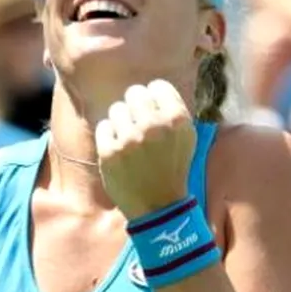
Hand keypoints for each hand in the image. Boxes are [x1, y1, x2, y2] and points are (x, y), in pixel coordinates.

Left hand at [95, 80, 195, 220]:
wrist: (159, 205)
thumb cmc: (172, 166)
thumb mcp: (186, 135)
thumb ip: (172, 108)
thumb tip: (150, 86)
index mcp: (177, 119)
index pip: (157, 86)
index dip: (155, 101)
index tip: (155, 116)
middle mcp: (154, 126)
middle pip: (134, 93)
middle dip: (136, 108)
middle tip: (140, 128)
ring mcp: (130, 139)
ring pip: (117, 109)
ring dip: (122, 123)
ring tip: (131, 142)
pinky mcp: (110, 152)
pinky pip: (104, 126)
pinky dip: (109, 137)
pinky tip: (120, 151)